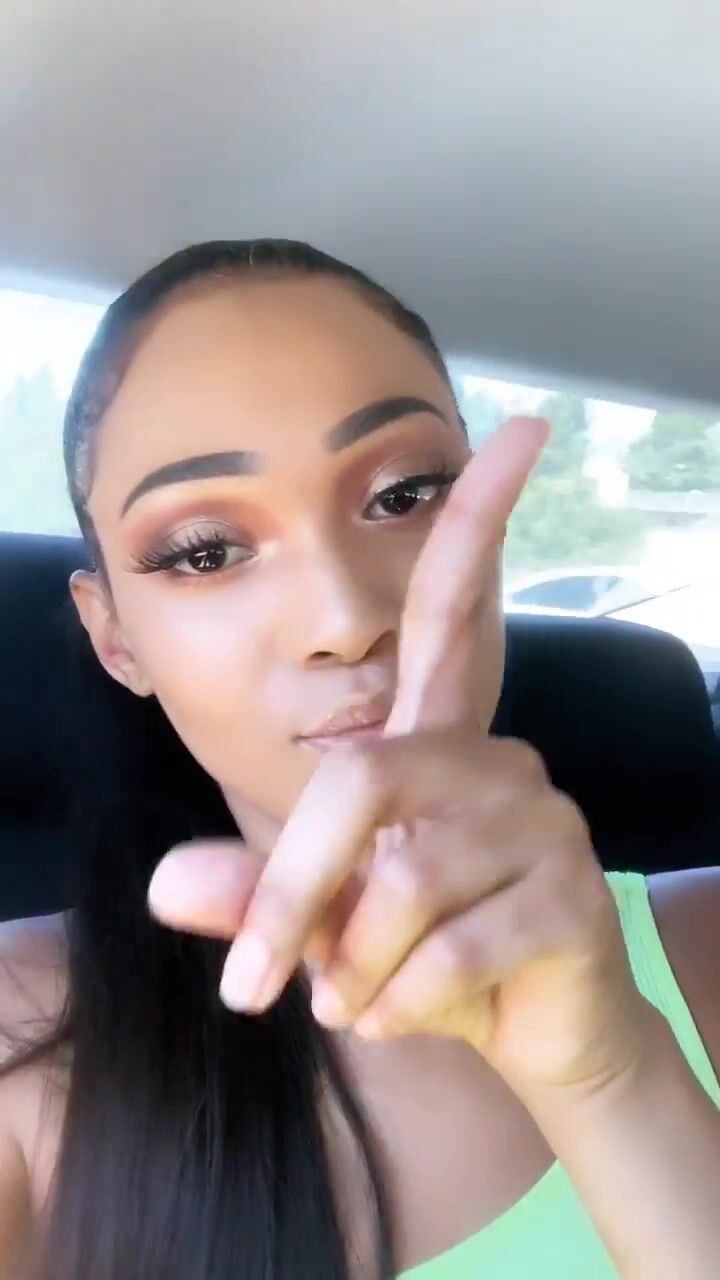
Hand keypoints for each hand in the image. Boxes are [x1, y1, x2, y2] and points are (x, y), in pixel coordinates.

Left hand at [149, 417, 651, 1101]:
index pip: (452, 610)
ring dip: (356, 968)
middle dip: (293, 893)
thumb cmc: (418, 953)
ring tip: (360, 1000)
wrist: (520, 1028)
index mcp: (437, 738)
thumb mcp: (321, 918)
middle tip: (256, 988)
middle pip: (362, 780)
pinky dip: (403, 1000)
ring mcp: (542, 819)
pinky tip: (408, 1012)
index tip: (521, 426)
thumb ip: (255, 890)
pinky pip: (453, 946)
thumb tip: (164, 882)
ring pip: (403, 880)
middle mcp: (495, 756)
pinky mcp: (573, 893)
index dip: (480, 518)